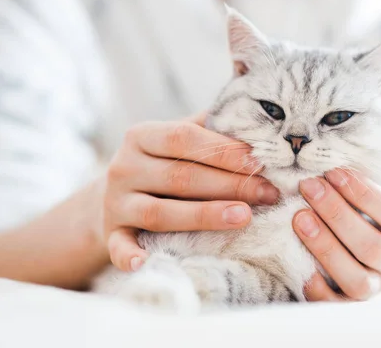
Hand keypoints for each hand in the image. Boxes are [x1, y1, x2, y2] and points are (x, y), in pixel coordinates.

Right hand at [102, 114, 278, 271]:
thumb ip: (210, 127)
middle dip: (229, 185)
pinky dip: (130, 255)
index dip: (224, 150)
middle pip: (181, 177)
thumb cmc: (162, 164)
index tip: (260, 161)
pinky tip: (145, 263)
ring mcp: (116, 202)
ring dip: (204, 216)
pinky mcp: (111, 234)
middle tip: (269, 193)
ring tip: (244, 217)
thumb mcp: (177, 139)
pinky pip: (118, 247)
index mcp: (142, 136)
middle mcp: (125, 167)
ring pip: (160, 212)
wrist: (113, 196)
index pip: (184, 138)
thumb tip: (259, 117)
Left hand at [293, 169, 380, 300]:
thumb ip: (380, 161)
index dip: (365, 194)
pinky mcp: (350, 302)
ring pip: (358, 279)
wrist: (360, 230)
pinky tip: (298, 261)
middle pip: (372, 246)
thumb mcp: (380, 178)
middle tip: (309, 187)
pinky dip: (317, 287)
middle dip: (337, 214)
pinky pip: (336, 305)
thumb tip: (377, 129)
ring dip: (326, 246)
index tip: (334, 172)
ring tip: (299, 217)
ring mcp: (377, 285)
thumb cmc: (366, 199)